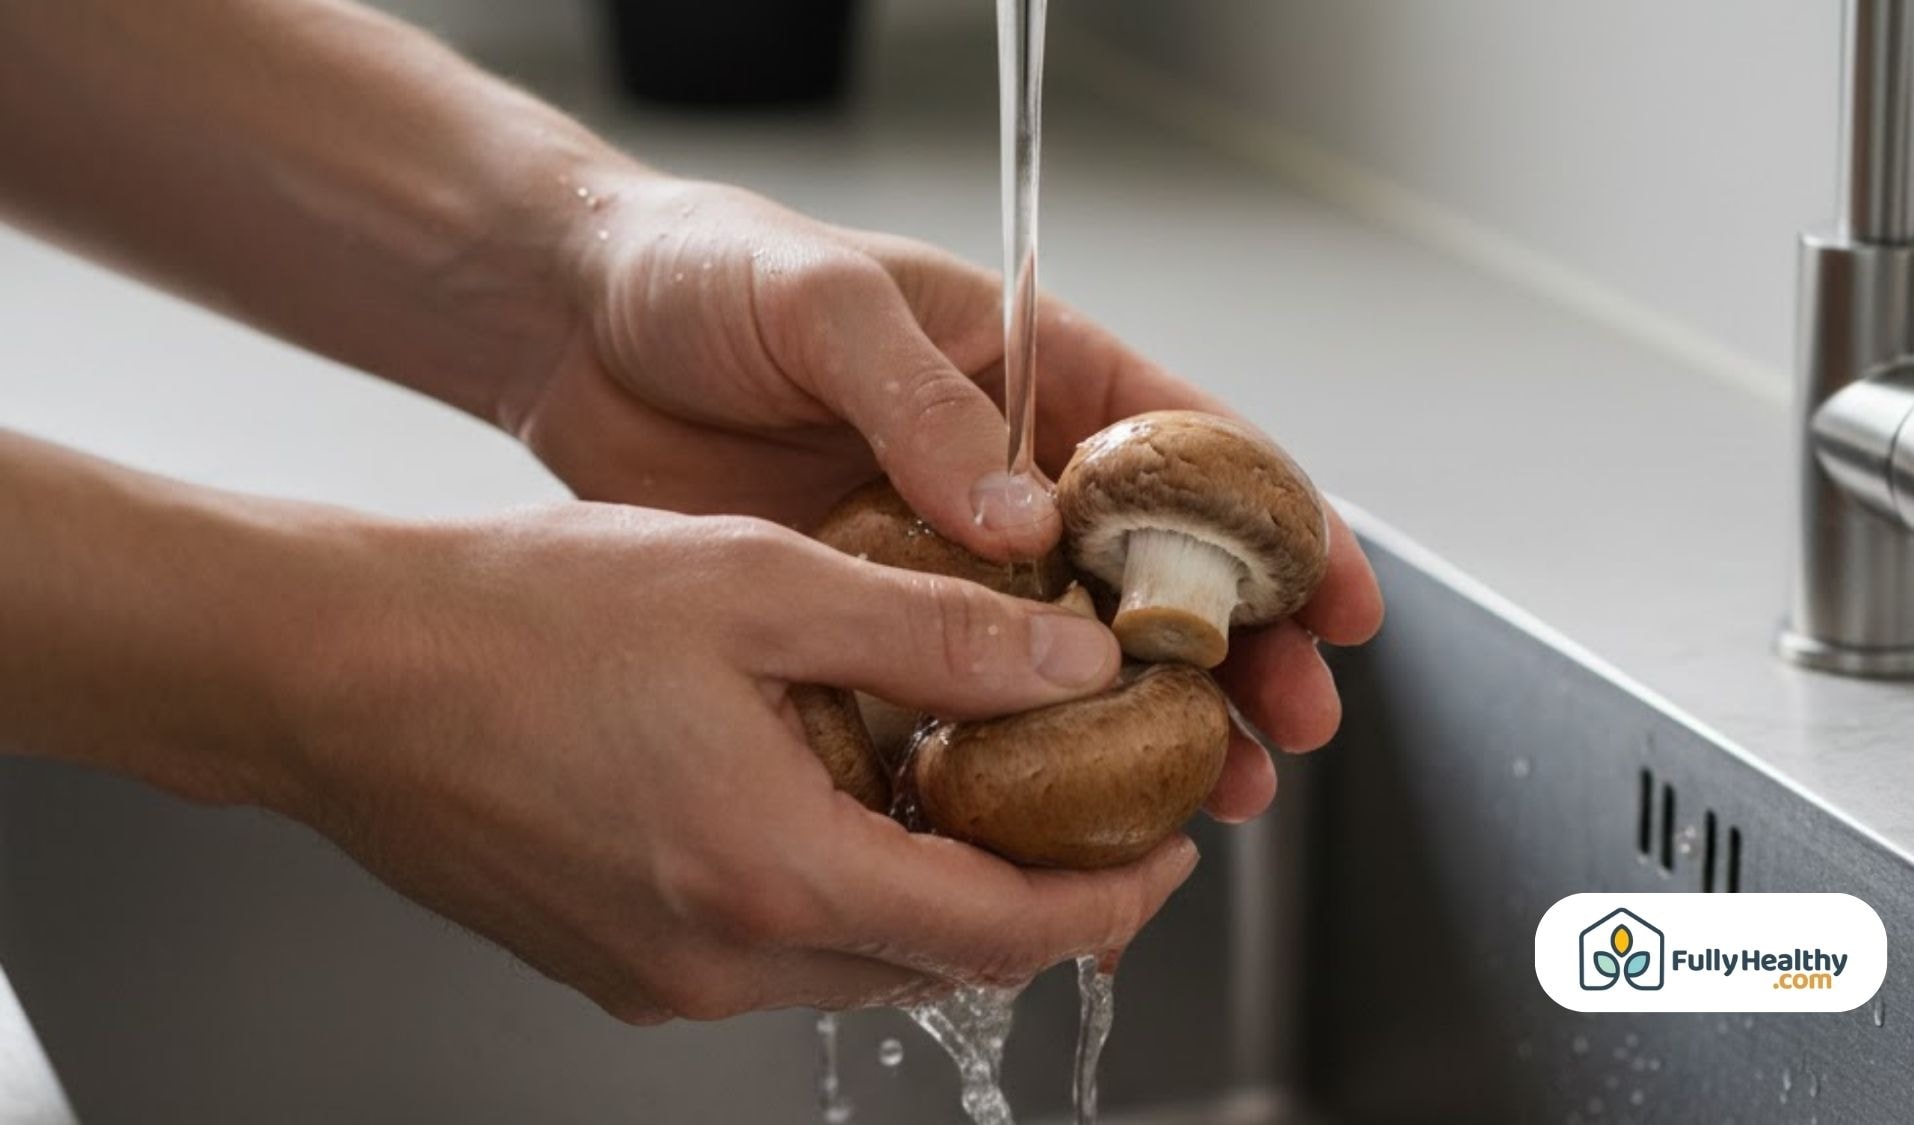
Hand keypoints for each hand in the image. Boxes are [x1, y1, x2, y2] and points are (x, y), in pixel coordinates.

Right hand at [287, 502, 1192, 1021]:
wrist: (335, 672)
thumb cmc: (520, 615)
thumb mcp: (755, 584)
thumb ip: (933, 635)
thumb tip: (1077, 663)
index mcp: (775, 877)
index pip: (1006, 935)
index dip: (1112, 898)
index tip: (1171, 849)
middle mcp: (723, 961)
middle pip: (942, 962)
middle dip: (1041, 897)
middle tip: (1095, 812)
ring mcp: (662, 977)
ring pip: (861, 958)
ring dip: (940, 892)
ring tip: (978, 790)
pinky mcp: (618, 961)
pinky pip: (778, 945)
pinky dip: (844, 889)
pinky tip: (842, 798)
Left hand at [514, 175, 1384, 821]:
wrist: (571, 324)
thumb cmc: (702, 271)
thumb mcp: (820, 304)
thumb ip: (922, 404)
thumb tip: (1021, 521)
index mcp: (1026, 368)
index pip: (1188, 444)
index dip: (1281, 524)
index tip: (1344, 603)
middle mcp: (1001, 467)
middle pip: (1155, 569)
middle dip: (1238, 651)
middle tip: (1290, 731)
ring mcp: (941, 548)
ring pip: (1073, 647)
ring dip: (1148, 720)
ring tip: (1214, 792)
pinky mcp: (868, 610)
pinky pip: (963, 686)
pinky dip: (1019, 746)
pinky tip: (1058, 804)